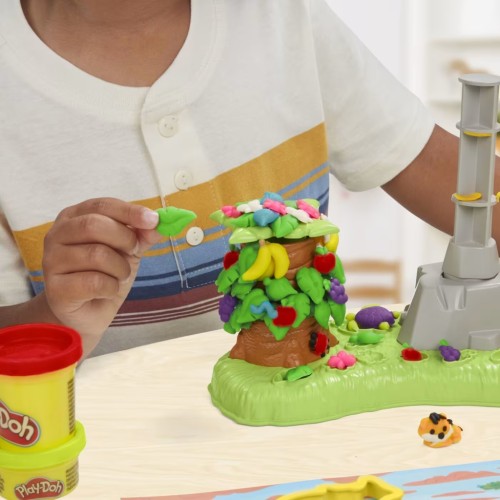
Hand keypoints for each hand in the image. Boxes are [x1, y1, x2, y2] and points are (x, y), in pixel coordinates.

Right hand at [41, 198, 161, 353]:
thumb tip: (159, 223)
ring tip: (119, 275)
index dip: (129, 212)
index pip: (102, 205)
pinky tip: (107, 290)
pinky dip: (111, 287)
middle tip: (134, 252)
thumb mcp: (128, 249)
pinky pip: (94, 282)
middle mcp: (57, 234)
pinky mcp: (56, 289)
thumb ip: (142, 234)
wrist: (88, 313)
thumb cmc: (105, 273)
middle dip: (124, 239)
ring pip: (96, 255)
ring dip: (120, 268)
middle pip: (93, 225)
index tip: (153, 220)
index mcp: (74, 217)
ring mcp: (52, 261)